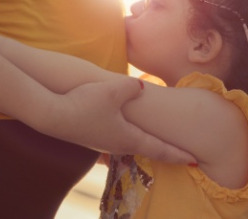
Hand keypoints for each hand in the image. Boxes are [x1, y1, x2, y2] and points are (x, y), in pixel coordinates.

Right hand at [40, 77, 195, 164]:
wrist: (50, 114)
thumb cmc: (84, 103)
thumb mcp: (115, 89)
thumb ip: (133, 87)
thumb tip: (141, 87)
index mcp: (129, 139)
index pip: (161, 150)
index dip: (180, 155)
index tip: (196, 161)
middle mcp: (118, 145)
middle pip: (149, 151)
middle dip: (166, 152)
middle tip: (183, 155)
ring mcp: (103, 143)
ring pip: (132, 145)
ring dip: (147, 145)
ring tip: (157, 145)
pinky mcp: (91, 136)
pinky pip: (117, 139)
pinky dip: (129, 138)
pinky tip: (125, 133)